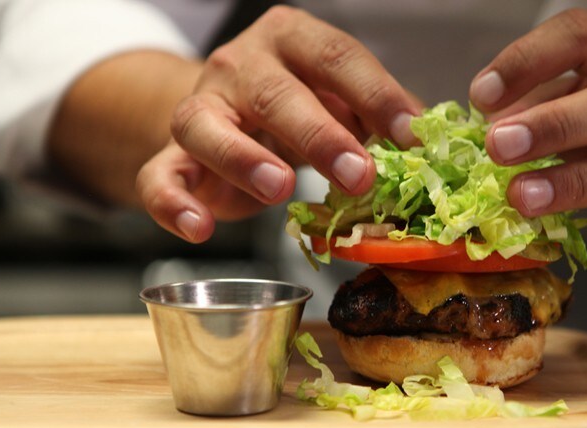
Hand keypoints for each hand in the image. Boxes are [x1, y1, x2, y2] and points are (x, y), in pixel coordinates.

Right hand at [137, 6, 420, 242]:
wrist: (229, 117)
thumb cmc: (300, 108)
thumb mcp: (342, 102)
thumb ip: (377, 117)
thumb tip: (428, 144)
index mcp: (292, 41)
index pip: (336, 56)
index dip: (375, 95)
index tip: (411, 135)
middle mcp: (241, 65)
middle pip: (276, 93)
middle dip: (320, 135)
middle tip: (359, 175)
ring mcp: (200, 108)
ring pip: (205, 126)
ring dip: (243, 158)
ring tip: (281, 188)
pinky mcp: (171, 156)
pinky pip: (159, 176)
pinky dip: (173, 203)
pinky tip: (200, 227)